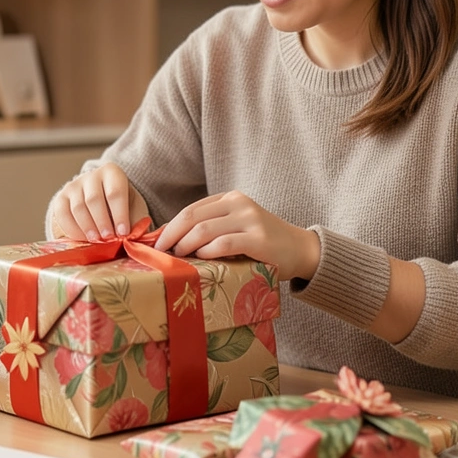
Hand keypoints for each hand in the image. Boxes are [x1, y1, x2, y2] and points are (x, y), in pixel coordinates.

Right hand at [51, 163, 136, 241]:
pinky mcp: (61, 198)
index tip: (123, 233)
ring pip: (78, 208)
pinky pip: (62, 215)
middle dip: (102, 222)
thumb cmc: (123, 207)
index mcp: (112, 172)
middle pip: (94, 199)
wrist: (105, 201)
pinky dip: (72, 230)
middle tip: (109, 238)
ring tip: (97, 241)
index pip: (115, 192)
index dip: (120, 214)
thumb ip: (135, 222)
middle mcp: (91, 175)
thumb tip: (132, 239)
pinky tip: (83, 239)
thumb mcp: (135, 210)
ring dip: (88, 227)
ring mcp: (74, 185)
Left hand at [152, 191, 320, 280]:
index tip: (156, 244)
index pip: (191, 209)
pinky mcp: (259, 239)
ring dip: (185, 245)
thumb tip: (170, 239)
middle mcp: (239, 204)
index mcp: (230, 198)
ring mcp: (250, 220)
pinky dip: (207, 252)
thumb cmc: (263, 243)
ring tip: (178, 258)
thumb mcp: (236, 227)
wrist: (301, 249)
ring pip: (204, 229)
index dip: (170, 227)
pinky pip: (224, 243)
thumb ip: (210, 228)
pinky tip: (201, 259)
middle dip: (171, 236)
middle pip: (192, 217)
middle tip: (160, 253)